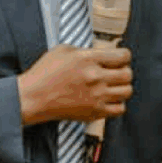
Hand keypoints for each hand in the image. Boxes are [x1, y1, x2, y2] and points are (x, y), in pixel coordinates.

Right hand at [17, 45, 132, 125]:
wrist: (33, 98)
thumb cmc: (44, 74)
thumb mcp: (63, 50)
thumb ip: (86, 50)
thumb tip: (102, 53)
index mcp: (88, 59)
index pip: (123, 56)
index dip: (124, 56)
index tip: (120, 58)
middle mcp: (95, 77)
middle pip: (128, 74)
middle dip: (125, 71)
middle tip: (117, 72)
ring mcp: (96, 96)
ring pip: (127, 91)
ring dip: (123, 87)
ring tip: (114, 86)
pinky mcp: (94, 112)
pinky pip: (120, 109)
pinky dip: (118, 104)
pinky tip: (109, 99)